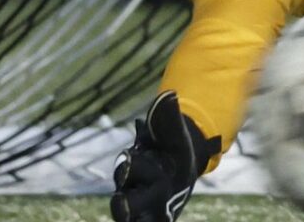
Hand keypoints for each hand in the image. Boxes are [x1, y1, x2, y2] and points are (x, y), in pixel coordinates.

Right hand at [109, 92, 219, 221]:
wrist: (182, 161)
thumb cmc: (172, 144)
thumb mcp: (173, 130)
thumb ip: (167, 116)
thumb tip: (170, 94)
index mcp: (133, 165)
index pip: (127, 168)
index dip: (130, 167)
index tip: (130, 163)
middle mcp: (132, 188)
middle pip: (123, 199)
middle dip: (123, 204)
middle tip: (121, 205)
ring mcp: (142, 205)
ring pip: (132, 218)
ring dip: (134, 221)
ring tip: (138, 221)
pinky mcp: (155, 217)